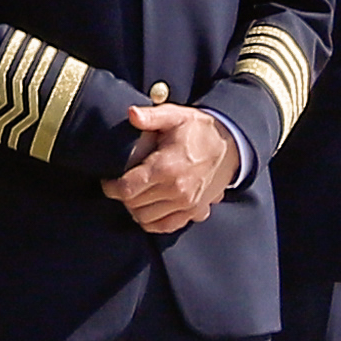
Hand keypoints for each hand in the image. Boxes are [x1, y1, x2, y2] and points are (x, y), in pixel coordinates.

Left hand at [107, 99, 238, 234]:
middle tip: (120, 185)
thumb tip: (131, 114)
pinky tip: (150, 208)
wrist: (231, 146)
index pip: (127, 189)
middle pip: (134, 205)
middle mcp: (177, 191)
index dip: (111, 187)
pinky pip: (166, 227)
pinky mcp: (195, 212)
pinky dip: (153, 222)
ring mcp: (187, 204)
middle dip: (122, 196)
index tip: (108, 180)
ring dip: (136, 209)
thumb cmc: (199, 130)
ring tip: (134, 195)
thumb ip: (151, 116)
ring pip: (147, 219)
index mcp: (166, 168)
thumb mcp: (176, 116)